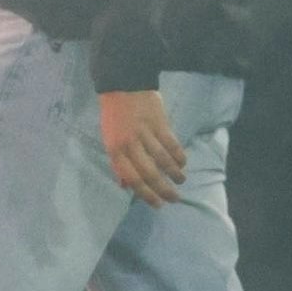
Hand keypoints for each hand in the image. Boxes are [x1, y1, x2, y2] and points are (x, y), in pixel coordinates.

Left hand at [101, 89, 186, 204]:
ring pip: (163, 160)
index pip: (132, 178)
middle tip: (174, 199)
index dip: (146, 194)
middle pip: (150, 173)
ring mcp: (145, 134)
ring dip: (175, 174)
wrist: (123, 86)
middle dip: (163, 190)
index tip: (157, 204)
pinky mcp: (160, 124)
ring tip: (180, 181)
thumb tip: (124, 185)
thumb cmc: (114, 116)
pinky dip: (179, 157)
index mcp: (115, 150)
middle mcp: (130, 144)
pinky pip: (172, 145)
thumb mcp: (109, 140)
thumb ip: (118, 163)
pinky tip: (182, 164)